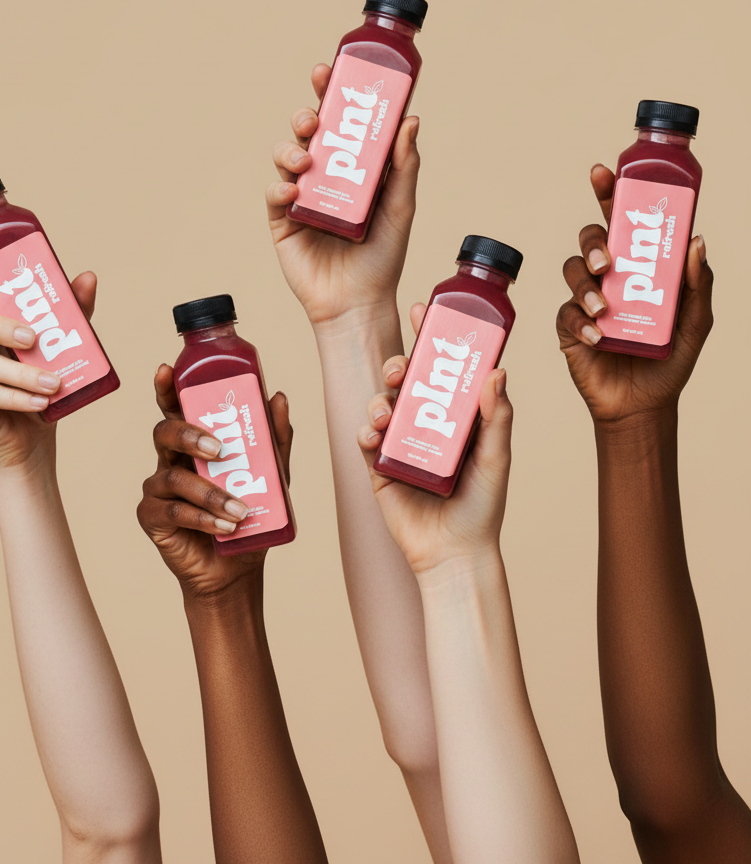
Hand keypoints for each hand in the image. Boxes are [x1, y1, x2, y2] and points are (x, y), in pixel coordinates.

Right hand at [0, 227, 96, 470]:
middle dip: (1, 325)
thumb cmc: (41, 385)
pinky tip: (40, 401)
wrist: (31, 440)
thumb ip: (72, 311)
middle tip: (35, 338)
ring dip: (22, 372)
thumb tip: (87, 276)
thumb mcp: (61, 345)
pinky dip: (15, 396)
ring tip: (55, 382)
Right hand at [137, 365, 293, 603]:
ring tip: (240, 511)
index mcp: (194, 442)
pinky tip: (225, 527)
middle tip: (218, 448)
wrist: (238, 567)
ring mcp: (158, 488)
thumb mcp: (272, 475)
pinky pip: (172, 511)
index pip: (176, 408)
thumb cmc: (250, 514)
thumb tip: (277, 396)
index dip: (167, 388)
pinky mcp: (151, 518)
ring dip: (211, 493)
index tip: (166, 369)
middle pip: (164, 432)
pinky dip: (202, 518)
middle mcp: (171, 459)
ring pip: (173, 476)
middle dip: (189, 435)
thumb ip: (274, 438)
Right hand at [265, 63, 419, 326]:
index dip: (331, 93)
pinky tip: (292, 193)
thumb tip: (410, 121)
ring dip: (291, 149)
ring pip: (286, 156)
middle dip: (307, 114)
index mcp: (352, 167)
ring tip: (306, 159)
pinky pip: (274, 195)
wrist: (358, 303)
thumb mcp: (400, 209)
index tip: (329, 70)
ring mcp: (301, 197)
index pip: (340, 122)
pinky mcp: (282, 222)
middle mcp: (324, 176)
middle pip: (308, 132)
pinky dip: (280, 188)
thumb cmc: (383, 258)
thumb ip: (404, 166)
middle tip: (315, 116)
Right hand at [357, 303, 512, 576]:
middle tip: (401, 369)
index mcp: (454, 414)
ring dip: (380, 398)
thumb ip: (497, 416)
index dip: (429, 337)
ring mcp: (400, 443)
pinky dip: (366, 431)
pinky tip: (373, 435)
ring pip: (381, 403)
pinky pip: (364, 439)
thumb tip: (498, 371)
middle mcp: (425, 423)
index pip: (440, 367)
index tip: (421, 309)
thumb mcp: (496, 457)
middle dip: (398, 364)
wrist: (454, 553)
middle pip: (405, 380)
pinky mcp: (379, 466)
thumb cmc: (483, 506)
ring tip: (386, 410)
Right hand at [556, 164, 712, 423]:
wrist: (644, 406)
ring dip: (586, 285)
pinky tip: (598, 337)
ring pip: (572, 270)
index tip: (600, 173)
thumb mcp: (696, 321)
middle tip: (607, 260)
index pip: (622, 220)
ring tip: (604, 308)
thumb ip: (698, 283)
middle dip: (594, 241)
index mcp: (639, 266)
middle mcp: (610, 275)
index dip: (608, 193)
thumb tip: (697, 241)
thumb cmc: (671, 361)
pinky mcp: (569, 326)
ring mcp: (586, 299)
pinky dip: (581, 321)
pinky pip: (565, 312)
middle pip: (590, 238)